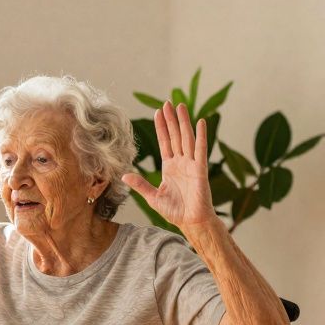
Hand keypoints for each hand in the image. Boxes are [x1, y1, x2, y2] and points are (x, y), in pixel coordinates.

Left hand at [122, 102, 216, 230]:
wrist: (190, 222)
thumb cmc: (175, 211)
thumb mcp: (153, 197)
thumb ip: (140, 185)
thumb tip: (124, 176)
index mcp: (170, 167)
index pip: (164, 142)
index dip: (161, 127)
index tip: (157, 112)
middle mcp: (181, 162)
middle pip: (175, 136)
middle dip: (171, 120)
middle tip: (168, 102)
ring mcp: (191, 164)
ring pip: (187, 138)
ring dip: (184, 122)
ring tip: (180, 106)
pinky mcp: (200, 169)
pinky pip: (201, 150)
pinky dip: (201, 136)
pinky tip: (200, 122)